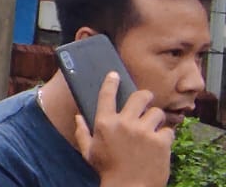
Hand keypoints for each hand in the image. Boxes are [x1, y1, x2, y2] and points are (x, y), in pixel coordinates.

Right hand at [75, 72, 173, 186]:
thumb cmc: (108, 170)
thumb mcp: (89, 152)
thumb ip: (82, 133)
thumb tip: (77, 117)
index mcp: (104, 124)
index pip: (107, 95)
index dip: (111, 82)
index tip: (115, 75)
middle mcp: (124, 123)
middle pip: (140, 96)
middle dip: (145, 96)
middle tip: (146, 101)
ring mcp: (144, 131)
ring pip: (157, 112)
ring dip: (156, 118)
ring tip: (153, 127)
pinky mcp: (160, 141)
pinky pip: (168, 130)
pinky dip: (165, 136)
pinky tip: (159, 144)